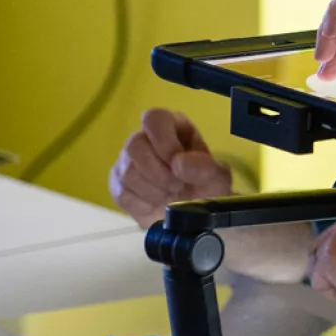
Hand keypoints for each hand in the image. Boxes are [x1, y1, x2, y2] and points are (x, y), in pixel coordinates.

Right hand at [108, 109, 232, 228]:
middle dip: (158, 173)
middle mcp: (145, 138)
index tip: (177, 165)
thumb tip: (179, 164)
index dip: (164, 142)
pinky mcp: (118, 184)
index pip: (154, 118)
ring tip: (171, 195)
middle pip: (134, 145)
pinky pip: (121, 193)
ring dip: (153, 191)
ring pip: (127, 172)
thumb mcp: (217, 178)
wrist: (192, 216)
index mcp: (171, 126)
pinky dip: (143, 204)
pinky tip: (157, 204)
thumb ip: (204, 168)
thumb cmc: (205, 188)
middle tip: (178, 187)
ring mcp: (127, 161)